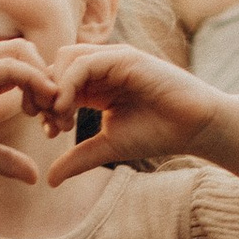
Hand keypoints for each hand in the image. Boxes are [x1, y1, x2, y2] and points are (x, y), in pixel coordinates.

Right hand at [0, 39, 67, 186]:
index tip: (52, 123)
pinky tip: (43, 104)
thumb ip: (5, 160)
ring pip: (25, 54)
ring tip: (52, 110)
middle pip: (29, 57)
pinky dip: (34, 80)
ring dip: (45, 79)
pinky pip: (12, 66)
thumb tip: (34, 176)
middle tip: (58, 116)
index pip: (23, 72)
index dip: (44, 93)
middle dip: (50, 81)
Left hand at [42, 41, 221, 180]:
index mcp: (96, 85)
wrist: (195, 127)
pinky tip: (69, 111)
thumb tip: (50, 180)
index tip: (49, 133)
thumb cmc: (157, 133)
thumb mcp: (109, 147)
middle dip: (44, 94)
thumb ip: (79, 158)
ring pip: (66, 59)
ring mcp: (113, 59)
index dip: (45, 104)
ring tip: (60, 120)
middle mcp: (102, 67)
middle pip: (54, 66)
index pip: (56, 81)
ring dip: (55, 88)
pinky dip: (69, 84)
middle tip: (49, 127)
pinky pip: (85, 63)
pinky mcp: (125, 58)